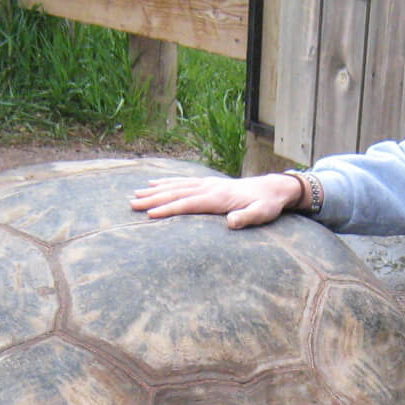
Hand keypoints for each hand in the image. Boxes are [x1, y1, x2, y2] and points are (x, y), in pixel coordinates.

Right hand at [130, 173, 302, 229]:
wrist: (273, 188)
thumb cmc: (267, 205)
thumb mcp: (262, 213)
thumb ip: (247, 218)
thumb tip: (231, 222)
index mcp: (218, 197)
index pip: (188, 203)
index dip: (169, 209)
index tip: (150, 215)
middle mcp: (209, 187)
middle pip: (176, 193)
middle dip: (153, 199)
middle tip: (131, 204)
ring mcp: (207, 184)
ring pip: (176, 186)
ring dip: (155, 191)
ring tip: (135, 195)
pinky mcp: (207, 183)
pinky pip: (182, 182)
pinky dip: (166, 183)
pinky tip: (154, 184)